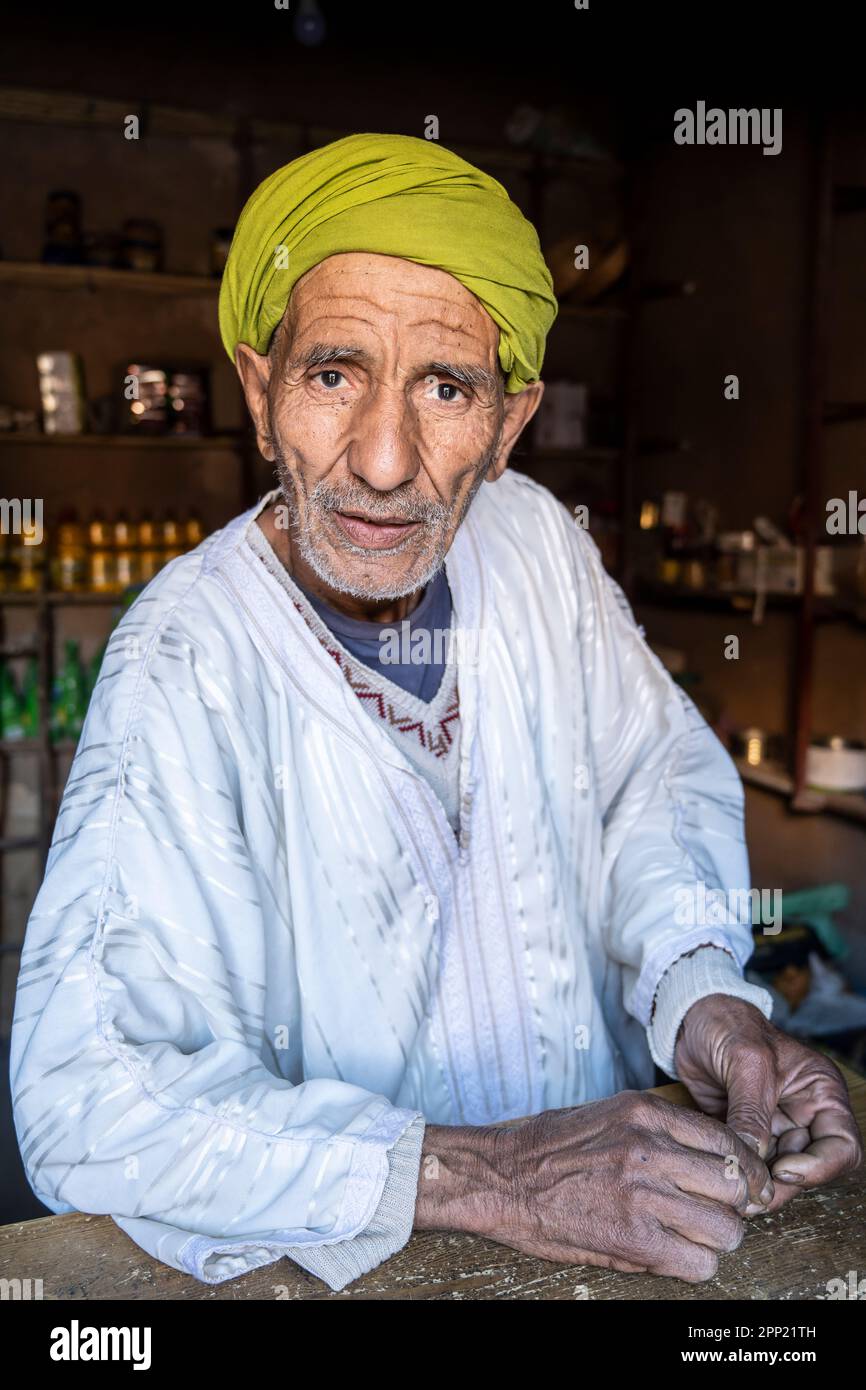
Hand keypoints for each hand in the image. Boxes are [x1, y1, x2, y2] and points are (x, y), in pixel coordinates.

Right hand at [417, 1090, 773, 1281]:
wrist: (500, 1176)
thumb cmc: (551, 1146)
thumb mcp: (611, 1114)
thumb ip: (661, 1131)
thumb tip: (714, 1157)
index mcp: (647, 1114)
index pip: (730, 1141)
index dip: (747, 1169)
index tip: (748, 1185)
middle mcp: (651, 1150)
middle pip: (737, 1185)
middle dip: (735, 1205)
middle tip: (718, 1212)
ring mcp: (643, 1196)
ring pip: (726, 1230)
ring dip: (716, 1238)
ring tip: (693, 1236)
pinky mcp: (632, 1240)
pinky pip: (698, 1264)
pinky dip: (694, 1265)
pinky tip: (673, 1255)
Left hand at [674, 995, 863, 1214]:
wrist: (691, 1018)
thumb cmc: (729, 1025)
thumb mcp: (747, 1061)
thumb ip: (752, 1110)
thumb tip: (754, 1159)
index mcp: (821, 1093)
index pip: (843, 1147)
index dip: (819, 1167)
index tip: (782, 1169)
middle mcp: (804, 1114)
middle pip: (810, 1168)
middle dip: (783, 1185)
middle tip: (751, 1195)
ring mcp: (775, 1126)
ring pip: (779, 1173)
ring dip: (759, 1185)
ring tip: (732, 1192)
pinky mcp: (746, 1133)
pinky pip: (750, 1164)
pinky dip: (738, 1174)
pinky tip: (720, 1177)